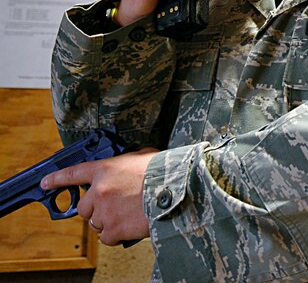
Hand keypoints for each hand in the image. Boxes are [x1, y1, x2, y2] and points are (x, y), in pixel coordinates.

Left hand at [40, 148, 158, 245]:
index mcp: (105, 169)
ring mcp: (104, 211)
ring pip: (96, 223)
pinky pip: (107, 237)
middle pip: (84, 207)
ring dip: (109, 221)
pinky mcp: (113, 229)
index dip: (57, 179)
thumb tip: (129, 165)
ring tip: (129, 214)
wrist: (176, 190)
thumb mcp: (144, 156)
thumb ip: (128, 162)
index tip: (46, 183)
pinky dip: (117, 234)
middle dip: (97, 209)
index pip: (73, 174)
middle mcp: (99, 190)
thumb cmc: (164, 172)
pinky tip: (131, 225)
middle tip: (116, 206)